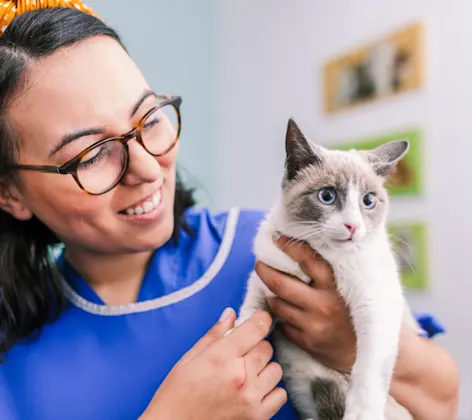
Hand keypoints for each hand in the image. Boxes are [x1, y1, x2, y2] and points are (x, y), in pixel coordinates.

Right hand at [141, 309, 286, 419]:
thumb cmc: (177, 394)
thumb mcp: (190, 358)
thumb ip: (214, 334)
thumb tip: (231, 314)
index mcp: (221, 357)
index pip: (256, 328)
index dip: (262, 319)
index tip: (261, 319)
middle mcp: (240, 375)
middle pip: (267, 347)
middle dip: (256, 346)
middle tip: (241, 355)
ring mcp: (250, 397)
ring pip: (276, 369)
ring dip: (264, 368)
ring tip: (247, 375)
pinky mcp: (257, 417)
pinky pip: (280, 394)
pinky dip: (271, 391)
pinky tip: (254, 391)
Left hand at [256, 235, 355, 372]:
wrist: (372, 348)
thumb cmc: (359, 310)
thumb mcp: (352, 286)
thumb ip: (330, 269)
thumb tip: (304, 245)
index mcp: (335, 285)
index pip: (306, 259)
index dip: (288, 246)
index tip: (276, 238)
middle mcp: (323, 304)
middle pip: (281, 283)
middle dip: (264, 270)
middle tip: (259, 263)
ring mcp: (314, 325)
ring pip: (278, 304)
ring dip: (269, 293)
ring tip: (267, 285)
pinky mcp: (309, 342)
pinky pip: (284, 324)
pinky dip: (280, 315)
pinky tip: (282, 308)